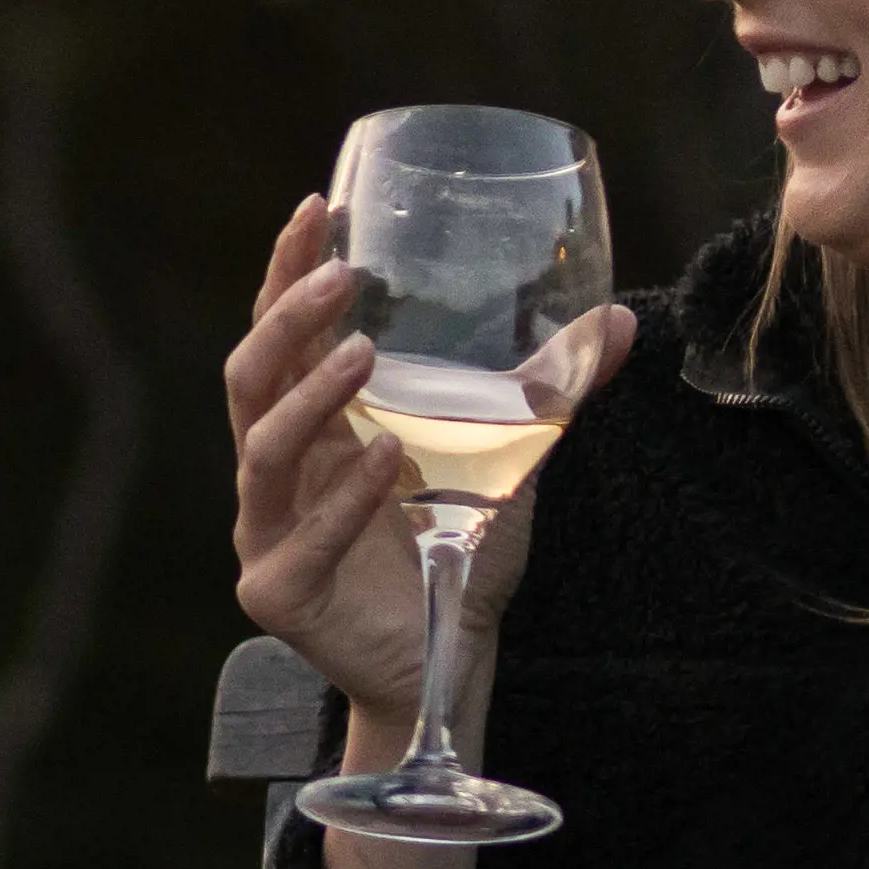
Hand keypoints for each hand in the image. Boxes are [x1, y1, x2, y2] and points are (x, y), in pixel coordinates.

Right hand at [217, 200, 631, 766]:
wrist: (448, 659)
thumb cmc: (459, 554)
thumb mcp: (512, 458)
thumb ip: (549, 393)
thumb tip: (618, 318)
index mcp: (313, 426)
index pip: (281, 335)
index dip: (286, 272)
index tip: (315, 209)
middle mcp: (276, 470)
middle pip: (250, 375)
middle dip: (287, 317)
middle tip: (338, 273)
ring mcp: (266, 530)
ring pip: (264, 447)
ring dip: (311, 394)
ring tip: (363, 354)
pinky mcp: (279, 592)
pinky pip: (302, 535)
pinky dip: (345, 496)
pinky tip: (388, 458)